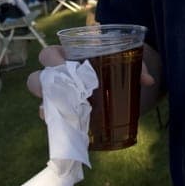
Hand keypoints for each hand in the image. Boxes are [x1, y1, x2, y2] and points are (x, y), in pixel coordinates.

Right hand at [26, 45, 155, 115]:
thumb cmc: (120, 67)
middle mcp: (59, 79)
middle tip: (64, 90)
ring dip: (49, 109)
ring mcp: (61, 100)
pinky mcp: (69, 118)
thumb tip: (148, 80)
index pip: (48, 55)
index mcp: (69, 58)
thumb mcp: (130, 63)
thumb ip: (139, 67)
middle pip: (36, 80)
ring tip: (67, 114)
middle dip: (43, 85)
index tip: (63, 64)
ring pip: (43, 104)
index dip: (51, 60)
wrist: (125, 86)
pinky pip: (57, 123)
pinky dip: (62, 127)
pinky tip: (73, 130)